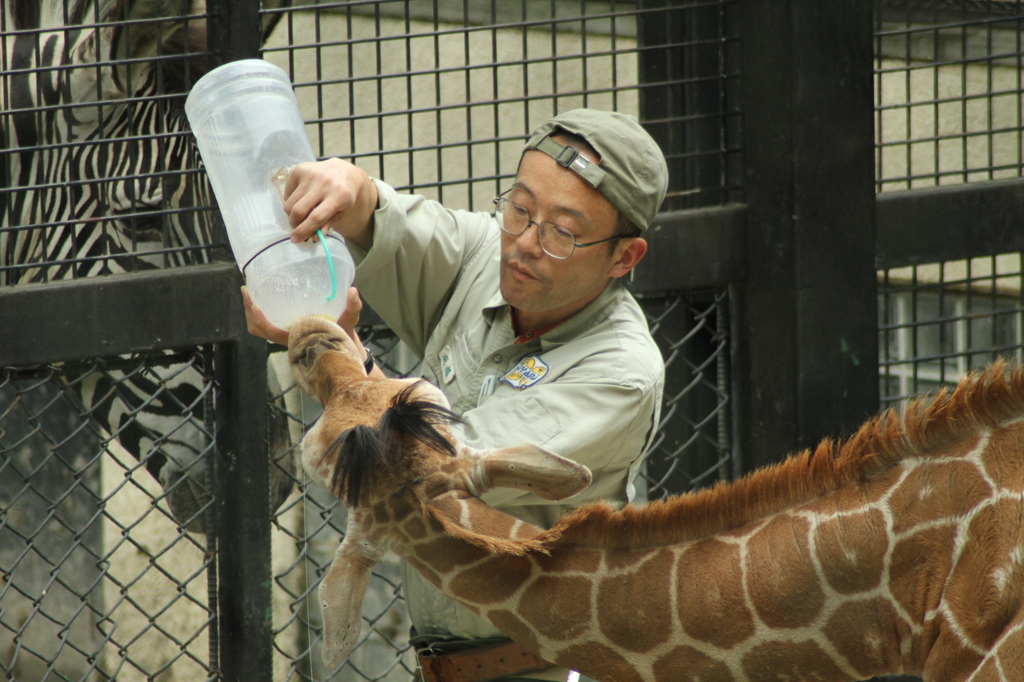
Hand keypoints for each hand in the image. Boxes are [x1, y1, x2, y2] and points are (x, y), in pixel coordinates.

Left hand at [242, 286, 363, 349]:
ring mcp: (285, 334)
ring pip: (259, 327)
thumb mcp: (348, 323)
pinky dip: (260, 310)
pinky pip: (266, 322)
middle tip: (247, 287)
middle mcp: (287, 338)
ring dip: (251, 310)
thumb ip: (351, 308)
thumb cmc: (343, 340)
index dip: (260, 319)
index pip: (270, 332)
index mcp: (296, 339)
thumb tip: (352, 290)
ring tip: (250, 288)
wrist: (344, 354)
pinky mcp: (286, 329)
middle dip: (249, 310)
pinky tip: (264, 294)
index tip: (254, 303)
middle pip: (257, 329)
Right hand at [282, 159, 376, 248]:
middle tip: (296, 228)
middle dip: (294, 224)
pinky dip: (290, 200)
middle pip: (299, 210)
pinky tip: (300, 199)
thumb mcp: (341, 212)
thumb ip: (327, 224)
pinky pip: (287, 192)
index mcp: (339, 195)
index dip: (304, 230)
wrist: (342, 172)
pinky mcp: (300, 169)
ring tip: (300, 214)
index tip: (295, 239)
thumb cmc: (341, 196)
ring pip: (290, 203)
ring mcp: (311, 174)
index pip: (316, 217)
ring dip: (291, 214)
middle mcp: (324, 183)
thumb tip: (313, 237)